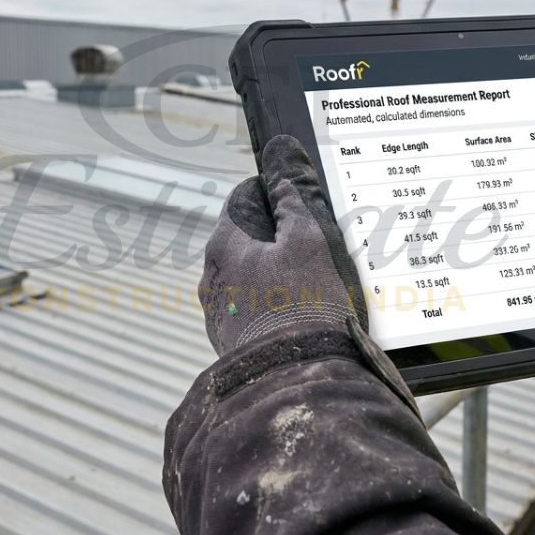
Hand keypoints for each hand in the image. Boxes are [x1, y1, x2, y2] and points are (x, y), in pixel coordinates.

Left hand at [199, 135, 366, 355]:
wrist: (298, 385)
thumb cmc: (306, 306)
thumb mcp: (310, 237)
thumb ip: (294, 192)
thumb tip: (280, 149)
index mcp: (223, 242)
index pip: (245, 195)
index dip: (279, 192)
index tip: (308, 204)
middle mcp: (211, 276)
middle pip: (248, 236)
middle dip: (282, 236)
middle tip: (322, 248)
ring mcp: (220, 312)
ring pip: (252, 275)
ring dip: (280, 274)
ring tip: (319, 287)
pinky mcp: (233, 343)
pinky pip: (256, 309)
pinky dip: (278, 305)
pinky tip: (306, 316)